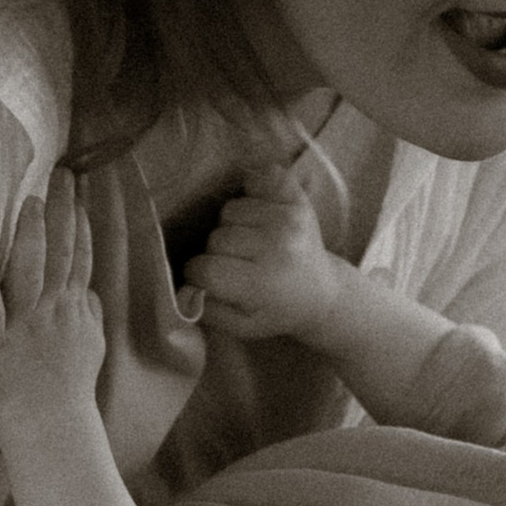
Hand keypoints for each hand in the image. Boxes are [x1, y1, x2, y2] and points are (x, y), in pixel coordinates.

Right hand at [0, 173, 106, 425]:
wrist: (52, 422)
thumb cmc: (7, 388)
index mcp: (29, 304)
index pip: (31, 251)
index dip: (32, 221)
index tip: (34, 192)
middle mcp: (59, 304)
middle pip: (63, 248)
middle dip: (64, 209)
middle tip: (67, 177)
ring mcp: (81, 318)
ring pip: (83, 265)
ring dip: (82, 232)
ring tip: (82, 205)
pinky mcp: (94, 334)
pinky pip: (91, 295)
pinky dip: (89, 273)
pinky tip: (86, 264)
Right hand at [188, 163, 346, 343]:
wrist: (321, 292)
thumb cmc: (275, 311)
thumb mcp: (240, 327)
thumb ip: (208, 309)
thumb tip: (184, 285)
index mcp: (263, 282)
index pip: (206, 268)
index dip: (198, 274)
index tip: (207, 280)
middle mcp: (278, 246)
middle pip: (217, 237)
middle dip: (216, 252)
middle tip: (234, 264)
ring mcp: (290, 218)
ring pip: (231, 209)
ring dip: (232, 225)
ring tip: (248, 242)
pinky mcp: (297, 199)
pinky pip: (261, 178)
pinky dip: (253, 190)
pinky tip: (258, 211)